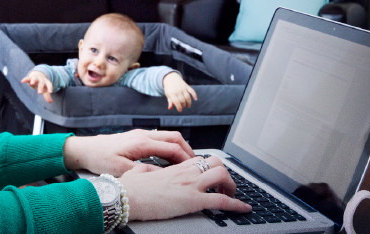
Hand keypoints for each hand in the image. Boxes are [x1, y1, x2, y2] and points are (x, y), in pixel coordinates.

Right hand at [21, 71, 53, 102]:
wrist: (38, 75)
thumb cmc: (43, 84)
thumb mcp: (45, 89)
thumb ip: (47, 96)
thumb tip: (50, 102)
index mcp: (46, 82)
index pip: (49, 85)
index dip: (50, 88)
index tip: (50, 92)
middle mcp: (41, 80)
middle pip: (41, 83)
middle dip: (40, 87)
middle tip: (40, 93)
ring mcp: (36, 78)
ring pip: (35, 79)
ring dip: (33, 80)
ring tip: (32, 83)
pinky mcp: (30, 78)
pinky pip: (27, 78)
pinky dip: (25, 79)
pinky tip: (22, 81)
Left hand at [63, 129, 194, 175]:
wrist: (86, 149)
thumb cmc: (100, 158)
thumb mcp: (121, 170)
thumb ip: (143, 172)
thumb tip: (163, 175)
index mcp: (141, 142)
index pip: (172, 147)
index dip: (185, 158)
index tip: (193, 167)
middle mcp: (143, 134)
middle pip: (174, 137)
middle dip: (188, 149)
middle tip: (195, 163)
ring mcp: (141, 133)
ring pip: (168, 136)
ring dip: (180, 146)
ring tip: (186, 161)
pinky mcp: (138, 136)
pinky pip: (160, 138)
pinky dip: (170, 146)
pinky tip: (170, 157)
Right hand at [118, 155, 251, 220]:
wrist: (126, 196)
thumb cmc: (130, 188)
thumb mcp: (138, 173)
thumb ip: (146, 170)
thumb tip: (144, 171)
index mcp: (175, 167)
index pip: (201, 160)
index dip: (210, 167)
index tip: (213, 176)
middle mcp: (186, 173)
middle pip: (216, 162)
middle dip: (225, 174)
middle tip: (225, 186)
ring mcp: (191, 185)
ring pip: (222, 176)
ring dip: (232, 186)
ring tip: (232, 196)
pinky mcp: (193, 200)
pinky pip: (221, 200)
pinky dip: (236, 205)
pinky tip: (244, 209)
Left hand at [163, 72, 196, 111]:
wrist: (171, 78)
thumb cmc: (169, 88)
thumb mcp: (168, 94)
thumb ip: (170, 101)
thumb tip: (170, 108)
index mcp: (172, 93)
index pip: (176, 102)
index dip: (179, 107)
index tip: (180, 110)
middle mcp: (178, 91)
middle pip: (182, 100)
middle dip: (183, 105)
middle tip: (183, 107)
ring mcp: (183, 88)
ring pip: (187, 97)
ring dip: (189, 102)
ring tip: (188, 106)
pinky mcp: (187, 86)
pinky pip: (192, 90)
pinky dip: (194, 95)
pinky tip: (196, 99)